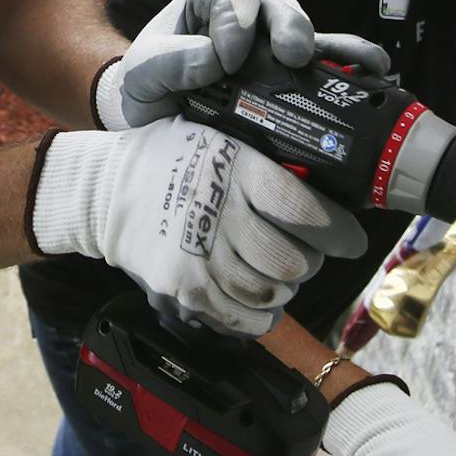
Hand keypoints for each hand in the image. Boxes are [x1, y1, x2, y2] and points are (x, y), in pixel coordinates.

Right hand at [28, 119, 366, 334]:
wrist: (103, 191)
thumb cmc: (168, 160)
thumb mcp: (216, 138)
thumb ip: (262, 161)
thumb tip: (322, 183)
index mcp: (236, 167)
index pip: (303, 210)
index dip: (337, 232)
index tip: (351, 242)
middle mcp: (220, 211)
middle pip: (290, 260)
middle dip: (307, 263)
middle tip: (304, 256)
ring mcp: (199, 252)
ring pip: (268, 291)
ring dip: (282, 289)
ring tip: (275, 276)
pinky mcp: (184, 285)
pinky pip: (240, 316)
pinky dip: (259, 316)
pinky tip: (259, 304)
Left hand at [94, 0, 391, 129]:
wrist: (154, 121)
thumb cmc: (146, 84)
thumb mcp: (143, 71)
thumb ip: (169, 61)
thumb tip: (214, 61)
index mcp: (209, 4)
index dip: (235, 22)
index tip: (226, 59)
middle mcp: (247, 20)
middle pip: (278, 7)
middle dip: (291, 27)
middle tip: (292, 55)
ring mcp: (272, 48)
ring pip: (308, 33)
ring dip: (332, 47)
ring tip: (357, 62)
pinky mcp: (290, 80)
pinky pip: (327, 67)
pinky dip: (352, 68)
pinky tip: (377, 75)